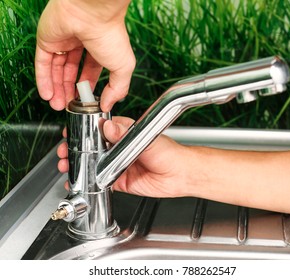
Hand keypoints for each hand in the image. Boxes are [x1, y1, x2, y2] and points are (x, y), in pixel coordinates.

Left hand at [35, 0, 135, 111]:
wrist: (92, 12)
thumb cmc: (110, 36)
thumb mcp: (123, 68)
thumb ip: (118, 89)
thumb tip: (107, 106)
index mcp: (100, 49)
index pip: (90, 71)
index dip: (86, 87)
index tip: (84, 101)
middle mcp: (81, 45)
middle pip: (71, 72)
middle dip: (69, 91)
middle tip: (68, 106)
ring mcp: (63, 42)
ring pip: (56, 69)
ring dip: (56, 89)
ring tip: (57, 105)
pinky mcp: (47, 40)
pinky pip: (42, 63)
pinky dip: (43, 80)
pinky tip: (46, 95)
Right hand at [57, 116, 194, 197]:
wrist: (179, 175)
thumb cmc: (168, 152)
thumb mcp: (146, 139)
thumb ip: (125, 134)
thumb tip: (108, 126)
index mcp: (124, 133)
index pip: (99, 129)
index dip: (84, 130)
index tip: (71, 131)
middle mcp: (119, 148)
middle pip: (92, 147)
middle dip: (76, 149)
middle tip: (65, 151)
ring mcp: (118, 165)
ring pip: (94, 164)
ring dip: (79, 165)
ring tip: (67, 165)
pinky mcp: (120, 180)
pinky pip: (101, 182)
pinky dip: (89, 182)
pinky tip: (78, 181)